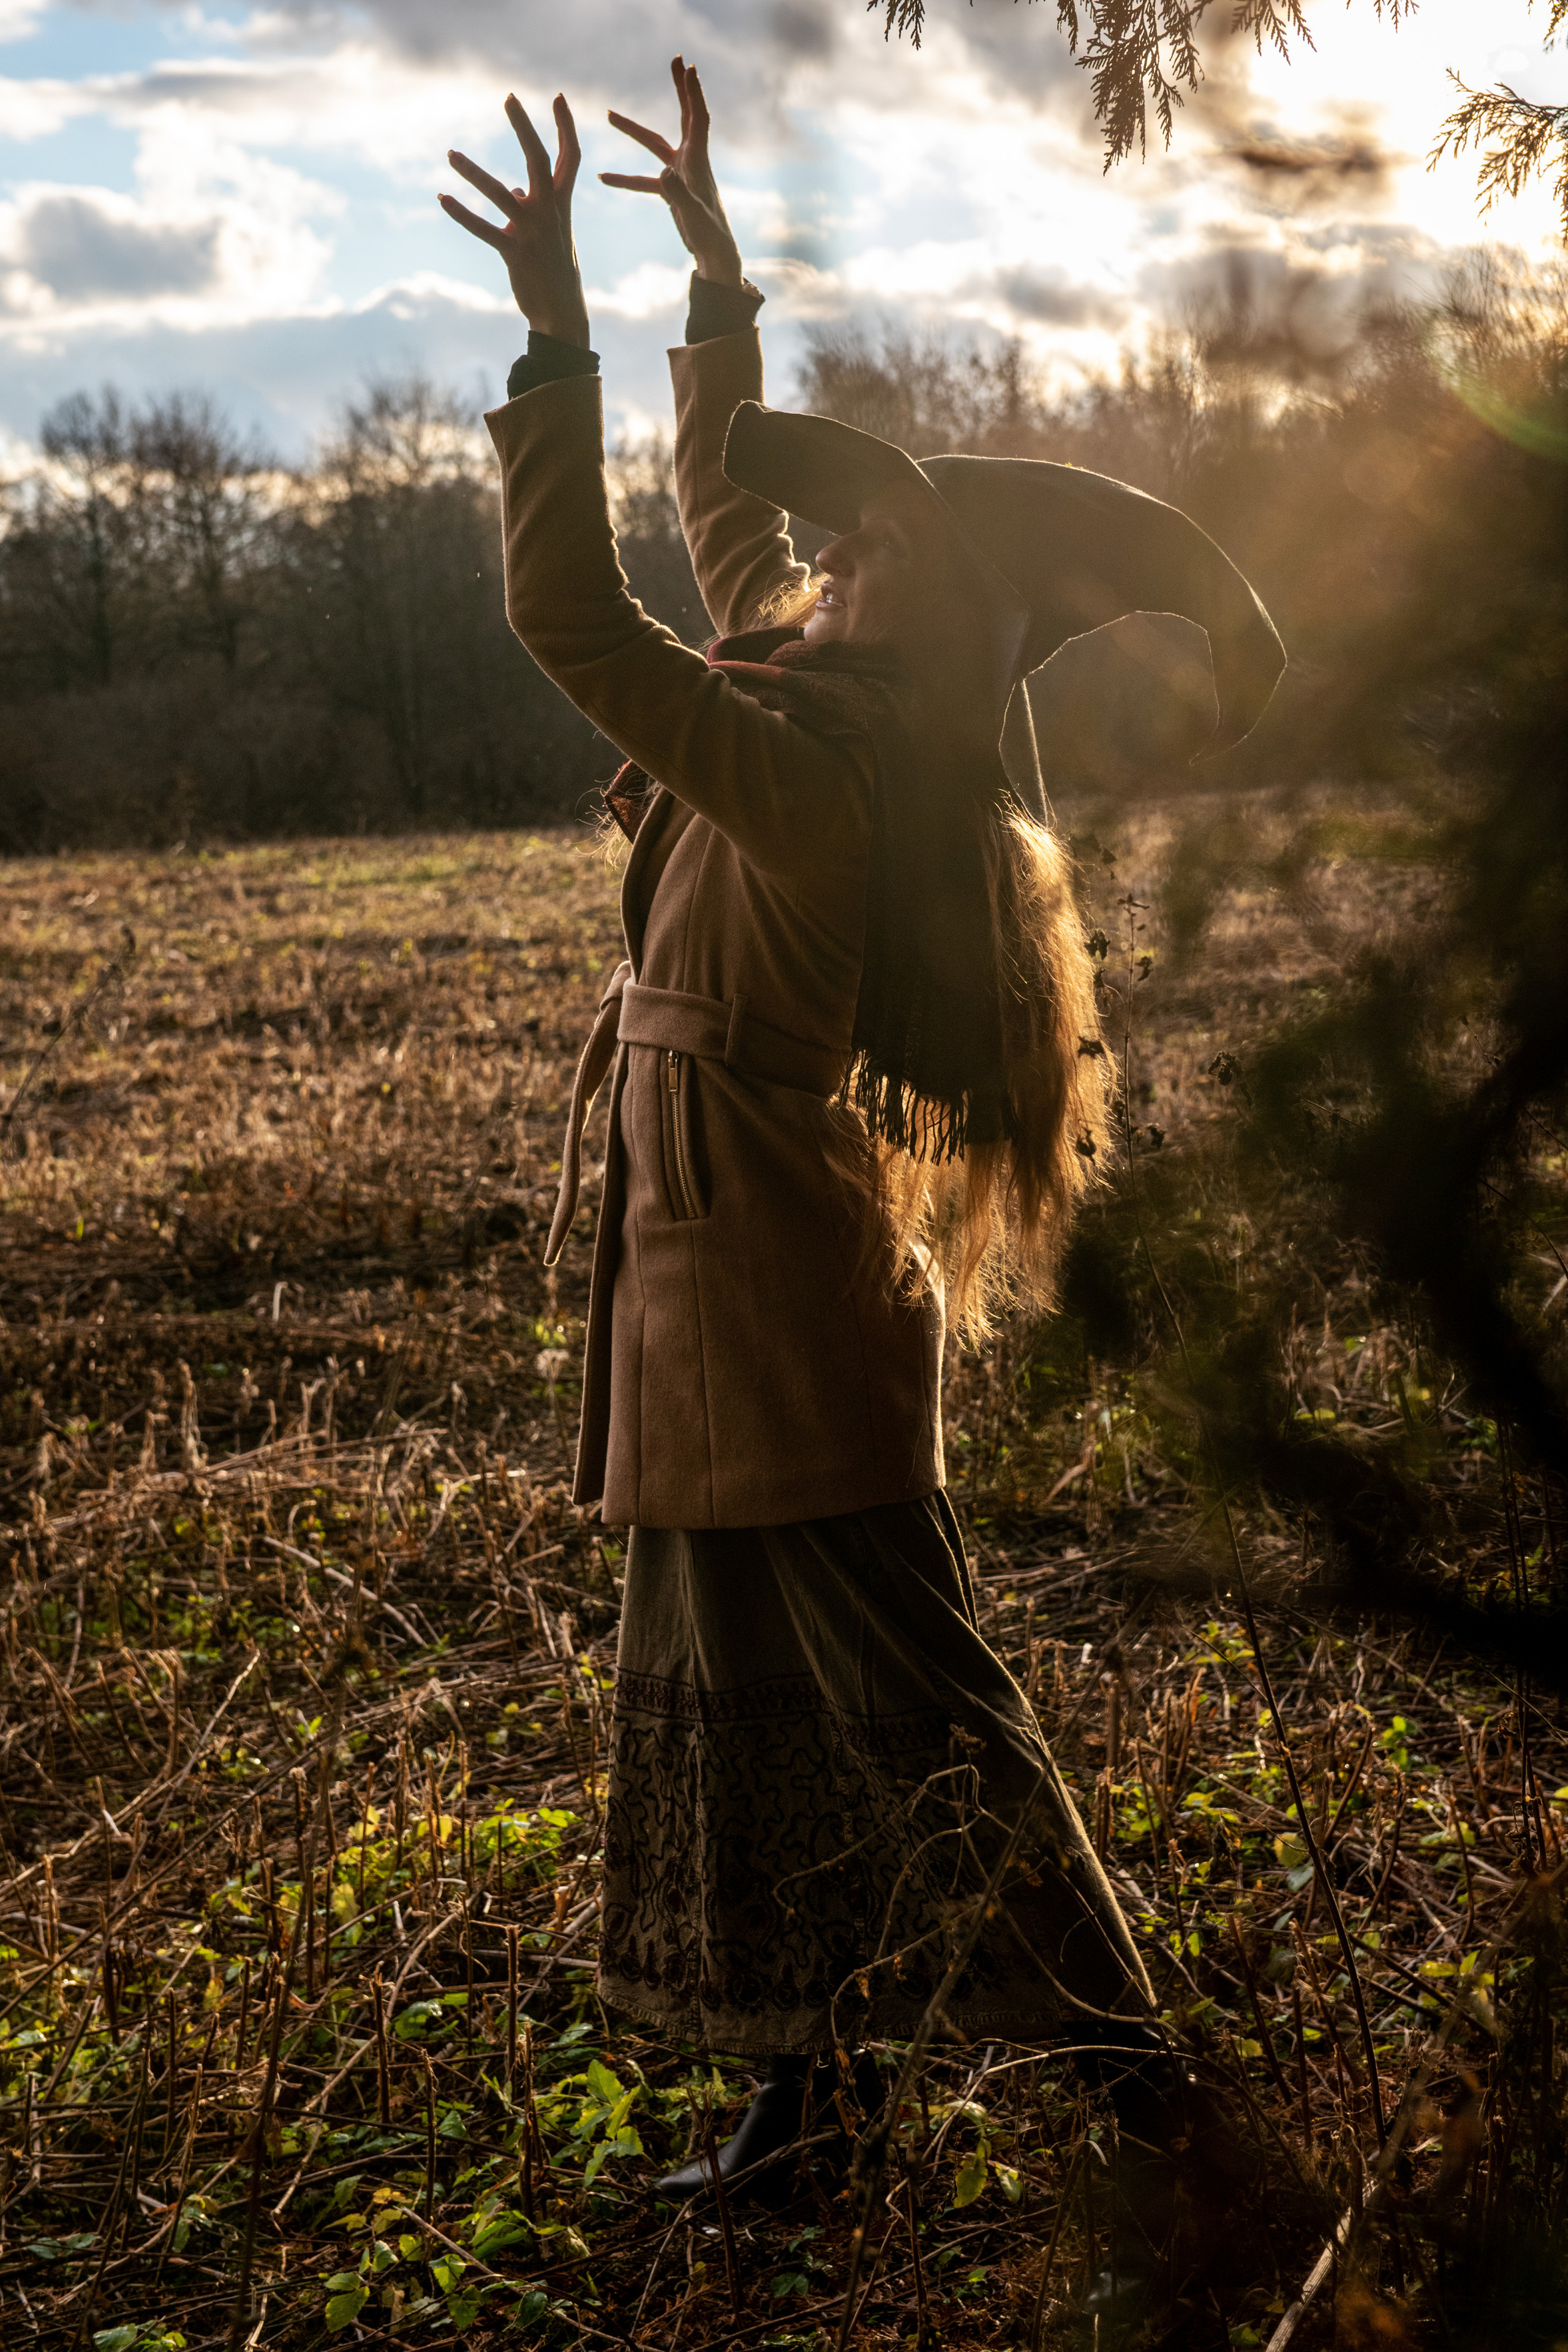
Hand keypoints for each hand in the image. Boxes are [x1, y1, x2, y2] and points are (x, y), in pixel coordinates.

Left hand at [441, 93, 589, 345]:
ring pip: (501, 194)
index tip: (557, 97)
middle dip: (524, 127)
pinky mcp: (514, 253)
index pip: (570, 157)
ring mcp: (532, 232)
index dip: (565, 126)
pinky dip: (461, 214)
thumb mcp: (551, 231)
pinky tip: (442, 198)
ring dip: (473, 172)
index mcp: (561, 203)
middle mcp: (550, 212)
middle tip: (508, 96)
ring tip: (450, 153)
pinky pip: (484, 230)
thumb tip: (513, 189)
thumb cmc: (555, 267)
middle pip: (539, 160)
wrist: (561, 312)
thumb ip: (533, 205)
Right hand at [601, 55, 742, 286]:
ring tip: (609, 114)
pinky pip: (645, 180)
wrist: (715, 256)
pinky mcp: (671, 192)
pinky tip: (603, 177)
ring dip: (633, 131)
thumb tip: (663, 173)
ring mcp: (680, 176)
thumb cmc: (710, 236)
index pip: (697, 118)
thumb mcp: (694, 214)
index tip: (687, 67)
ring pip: (655, 145)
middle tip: (675, 60)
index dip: (692, 92)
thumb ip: (678, 193)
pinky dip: (626, 178)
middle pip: (684, 117)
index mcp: (697, 162)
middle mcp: (691, 162)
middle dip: (679, 89)